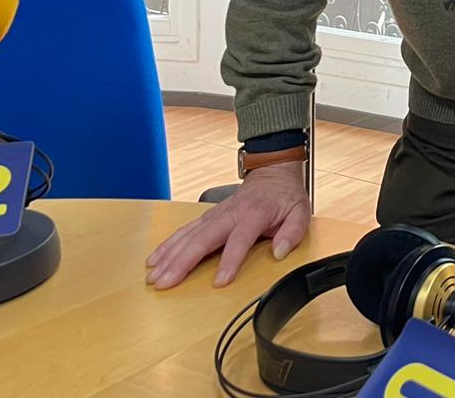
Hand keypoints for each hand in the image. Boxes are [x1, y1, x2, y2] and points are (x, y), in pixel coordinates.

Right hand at [144, 161, 310, 288]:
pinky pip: (184, 230)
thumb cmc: (285, 195)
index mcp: (254, 214)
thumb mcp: (300, 212)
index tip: (219, 282)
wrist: (273, 172)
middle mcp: (230, 213)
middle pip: (203, 238)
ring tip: (153, 275)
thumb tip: (280, 252)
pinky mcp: (207, 216)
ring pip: (188, 235)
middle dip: (182, 261)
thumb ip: (292, 232)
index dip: (230, 261)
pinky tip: (154, 259)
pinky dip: (168, 245)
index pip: (239, 239)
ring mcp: (215, 214)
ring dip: (169, 255)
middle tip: (165, 282)